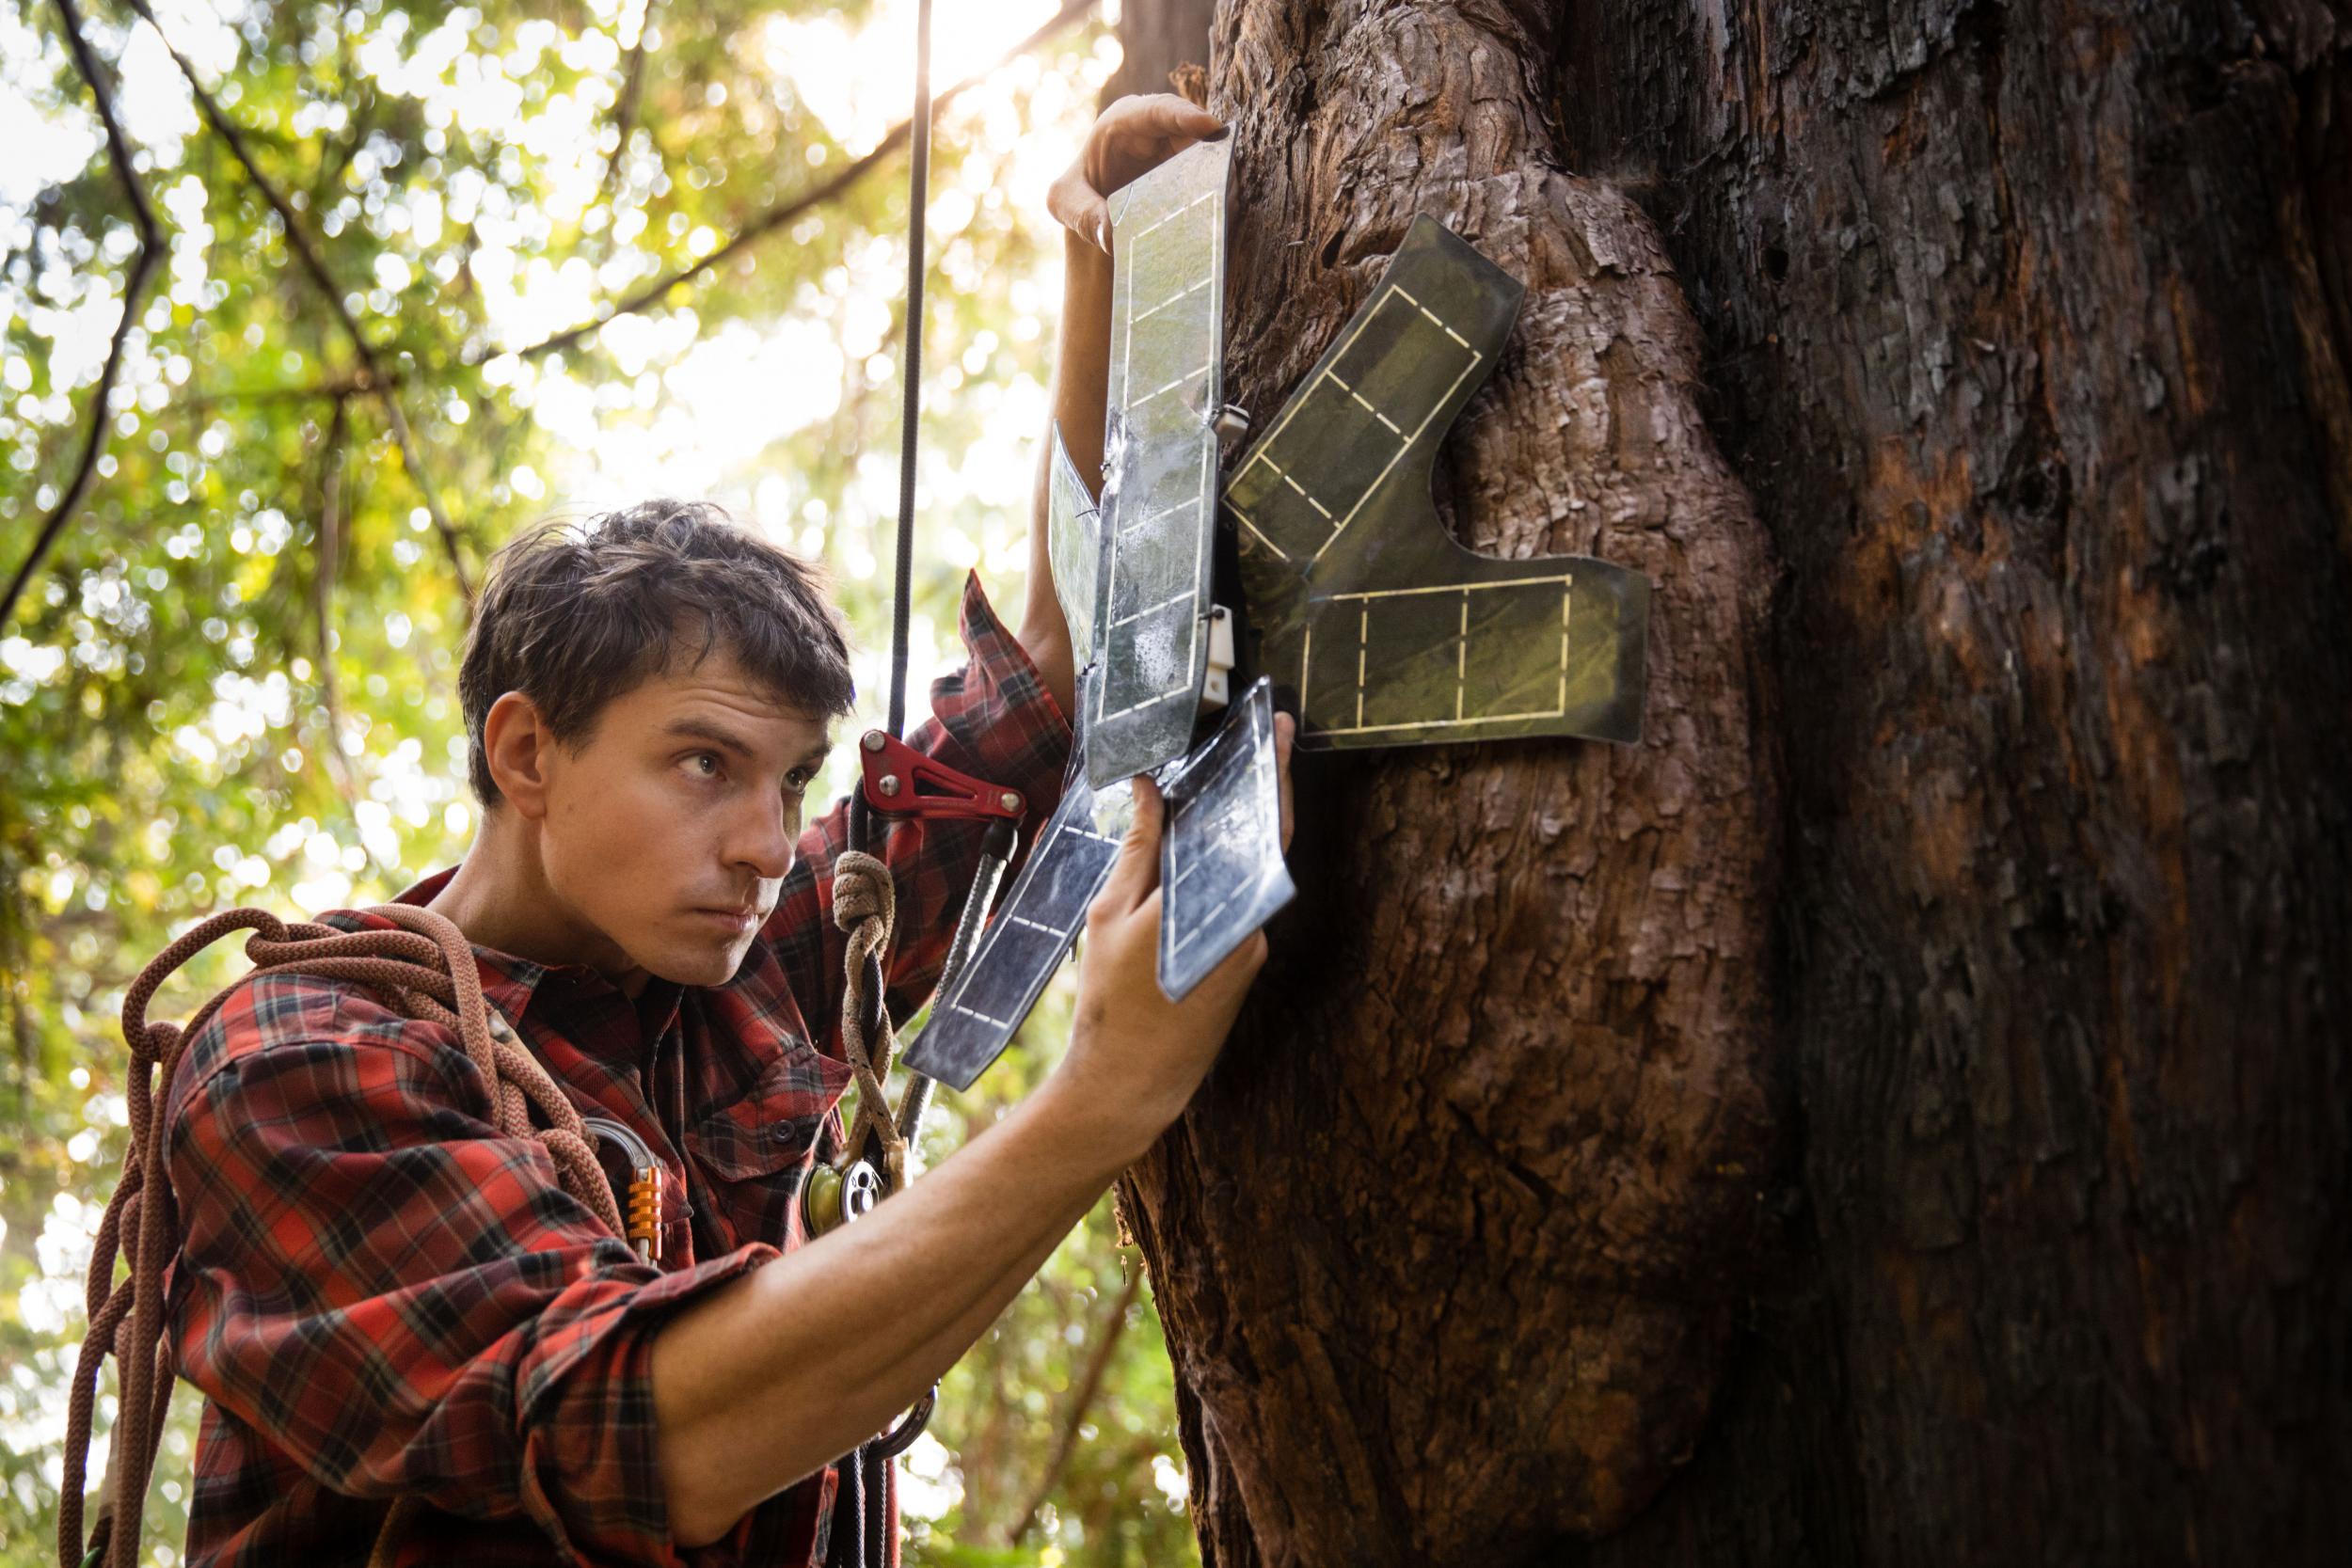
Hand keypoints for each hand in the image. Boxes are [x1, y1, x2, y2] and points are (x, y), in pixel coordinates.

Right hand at [1048, 718, 1292, 1156]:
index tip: (1279, 725)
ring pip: (1250, 871)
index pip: (1263, 819)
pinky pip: (1239, 899)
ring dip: (1236, 830)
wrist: (1133, 1085)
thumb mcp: (1112, 913)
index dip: (1275, 769)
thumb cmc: (1114, 1002)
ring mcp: (1252, 945)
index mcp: (1220, 900)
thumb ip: (1139, 847)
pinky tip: (1200, 846)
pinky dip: (1224, 869)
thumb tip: (1153, 789)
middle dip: (1261, 786)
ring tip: (1219, 782)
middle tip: (1260, 736)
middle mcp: (1250, 921)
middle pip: (1264, 839)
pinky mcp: (1246, 963)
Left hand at [1049, 93, 1224, 253]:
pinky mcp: (1192, 172)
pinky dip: (1218, 190)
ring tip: (1228, 193)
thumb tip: (1110, 235)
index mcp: (1124, 120)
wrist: (1092, 209)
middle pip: (1193, 131)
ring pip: (1208, 155)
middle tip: (1228, 170)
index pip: (1158, 111)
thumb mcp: (1066, 201)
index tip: (1209, 126)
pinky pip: (1211, 177)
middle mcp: (1157, 129)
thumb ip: (1083, 213)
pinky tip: (1224, 208)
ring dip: (1219, 173)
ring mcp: (1178, 150)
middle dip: (1212, 147)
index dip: (1185, 116)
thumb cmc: (1076, 195)